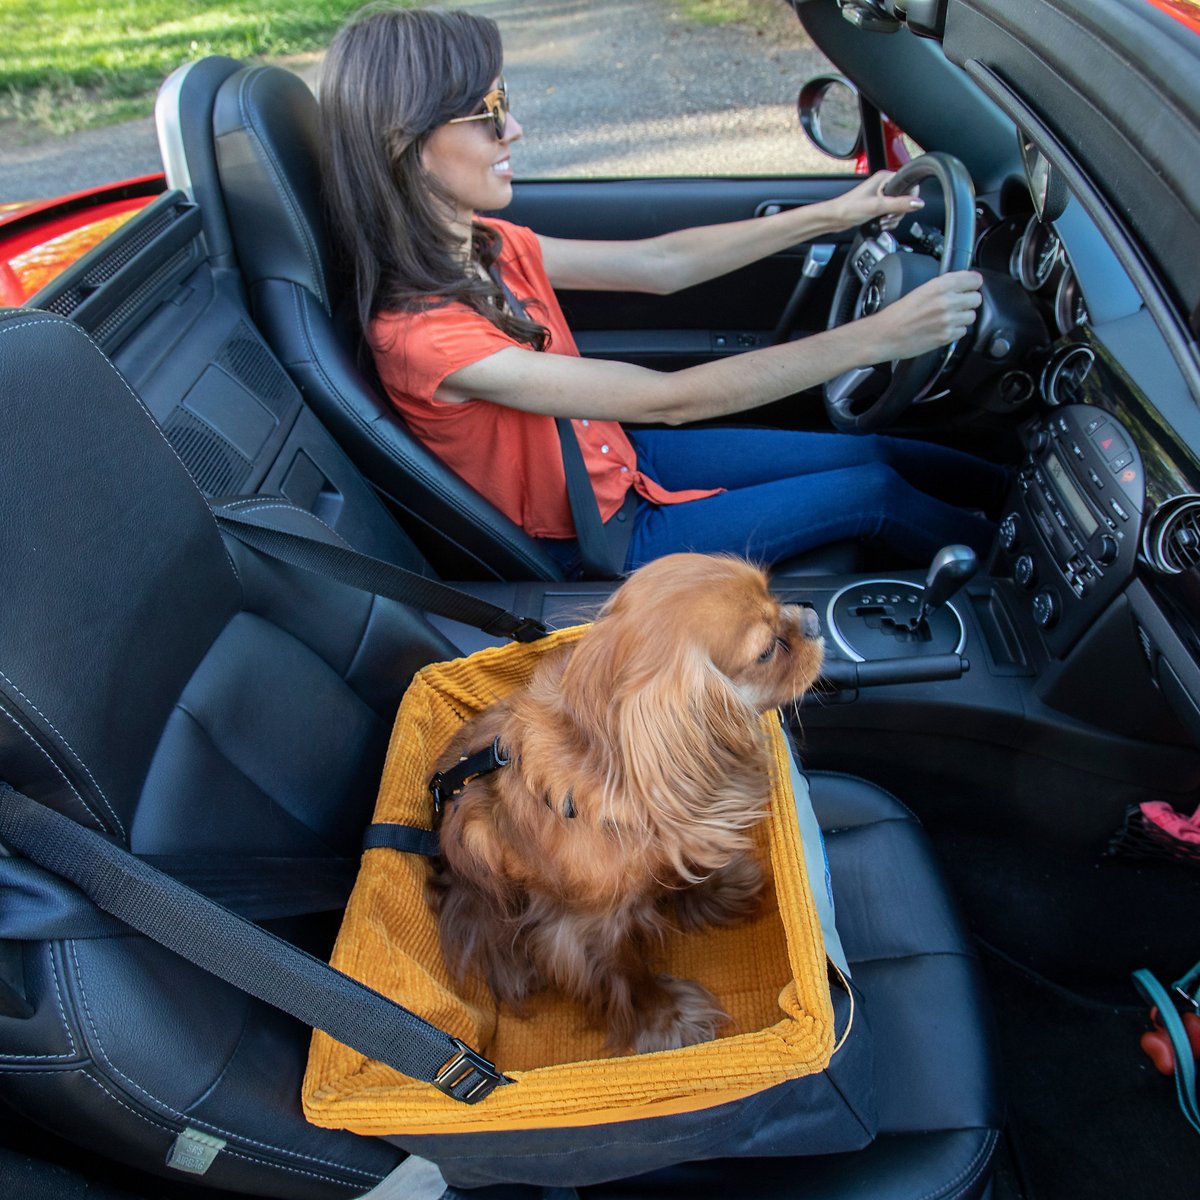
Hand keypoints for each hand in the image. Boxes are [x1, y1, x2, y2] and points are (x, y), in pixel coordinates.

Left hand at [827, 170, 923, 232]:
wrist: (834, 218)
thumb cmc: (849, 209)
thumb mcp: (877, 207)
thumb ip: (899, 204)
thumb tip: (918, 203)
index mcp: (885, 178)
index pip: (908, 184)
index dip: (909, 198)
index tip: (901, 208)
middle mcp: (884, 184)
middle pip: (905, 198)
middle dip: (899, 211)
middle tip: (888, 217)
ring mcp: (881, 195)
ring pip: (898, 207)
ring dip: (893, 218)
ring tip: (883, 221)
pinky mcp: (877, 205)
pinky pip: (891, 213)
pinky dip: (888, 221)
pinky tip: (881, 224)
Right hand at [867, 271, 982, 360]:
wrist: (884, 335)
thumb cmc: (896, 315)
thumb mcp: (919, 291)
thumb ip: (941, 287)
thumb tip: (960, 286)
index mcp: (939, 286)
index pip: (973, 279)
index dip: (973, 283)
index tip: (971, 286)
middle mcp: (946, 302)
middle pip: (976, 298)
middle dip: (969, 301)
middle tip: (958, 304)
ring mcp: (947, 320)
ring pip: (972, 316)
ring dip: (963, 317)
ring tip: (949, 318)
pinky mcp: (946, 336)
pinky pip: (963, 331)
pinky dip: (956, 330)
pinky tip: (944, 328)